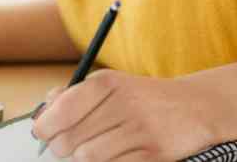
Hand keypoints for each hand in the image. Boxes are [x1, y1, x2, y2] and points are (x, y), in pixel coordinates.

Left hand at [30, 69, 222, 161]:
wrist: (194, 107)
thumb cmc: (143, 98)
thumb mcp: (110, 85)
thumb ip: (74, 95)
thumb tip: (43, 112)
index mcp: (106, 82)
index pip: (61, 110)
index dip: (44, 127)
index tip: (42, 133)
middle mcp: (122, 103)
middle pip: (69, 140)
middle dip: (61, 148)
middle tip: (65, 147)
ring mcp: (139, 130)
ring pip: (87, 158)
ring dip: (82, 159)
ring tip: (89, 151)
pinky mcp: (153, 153)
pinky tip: (111, 156)